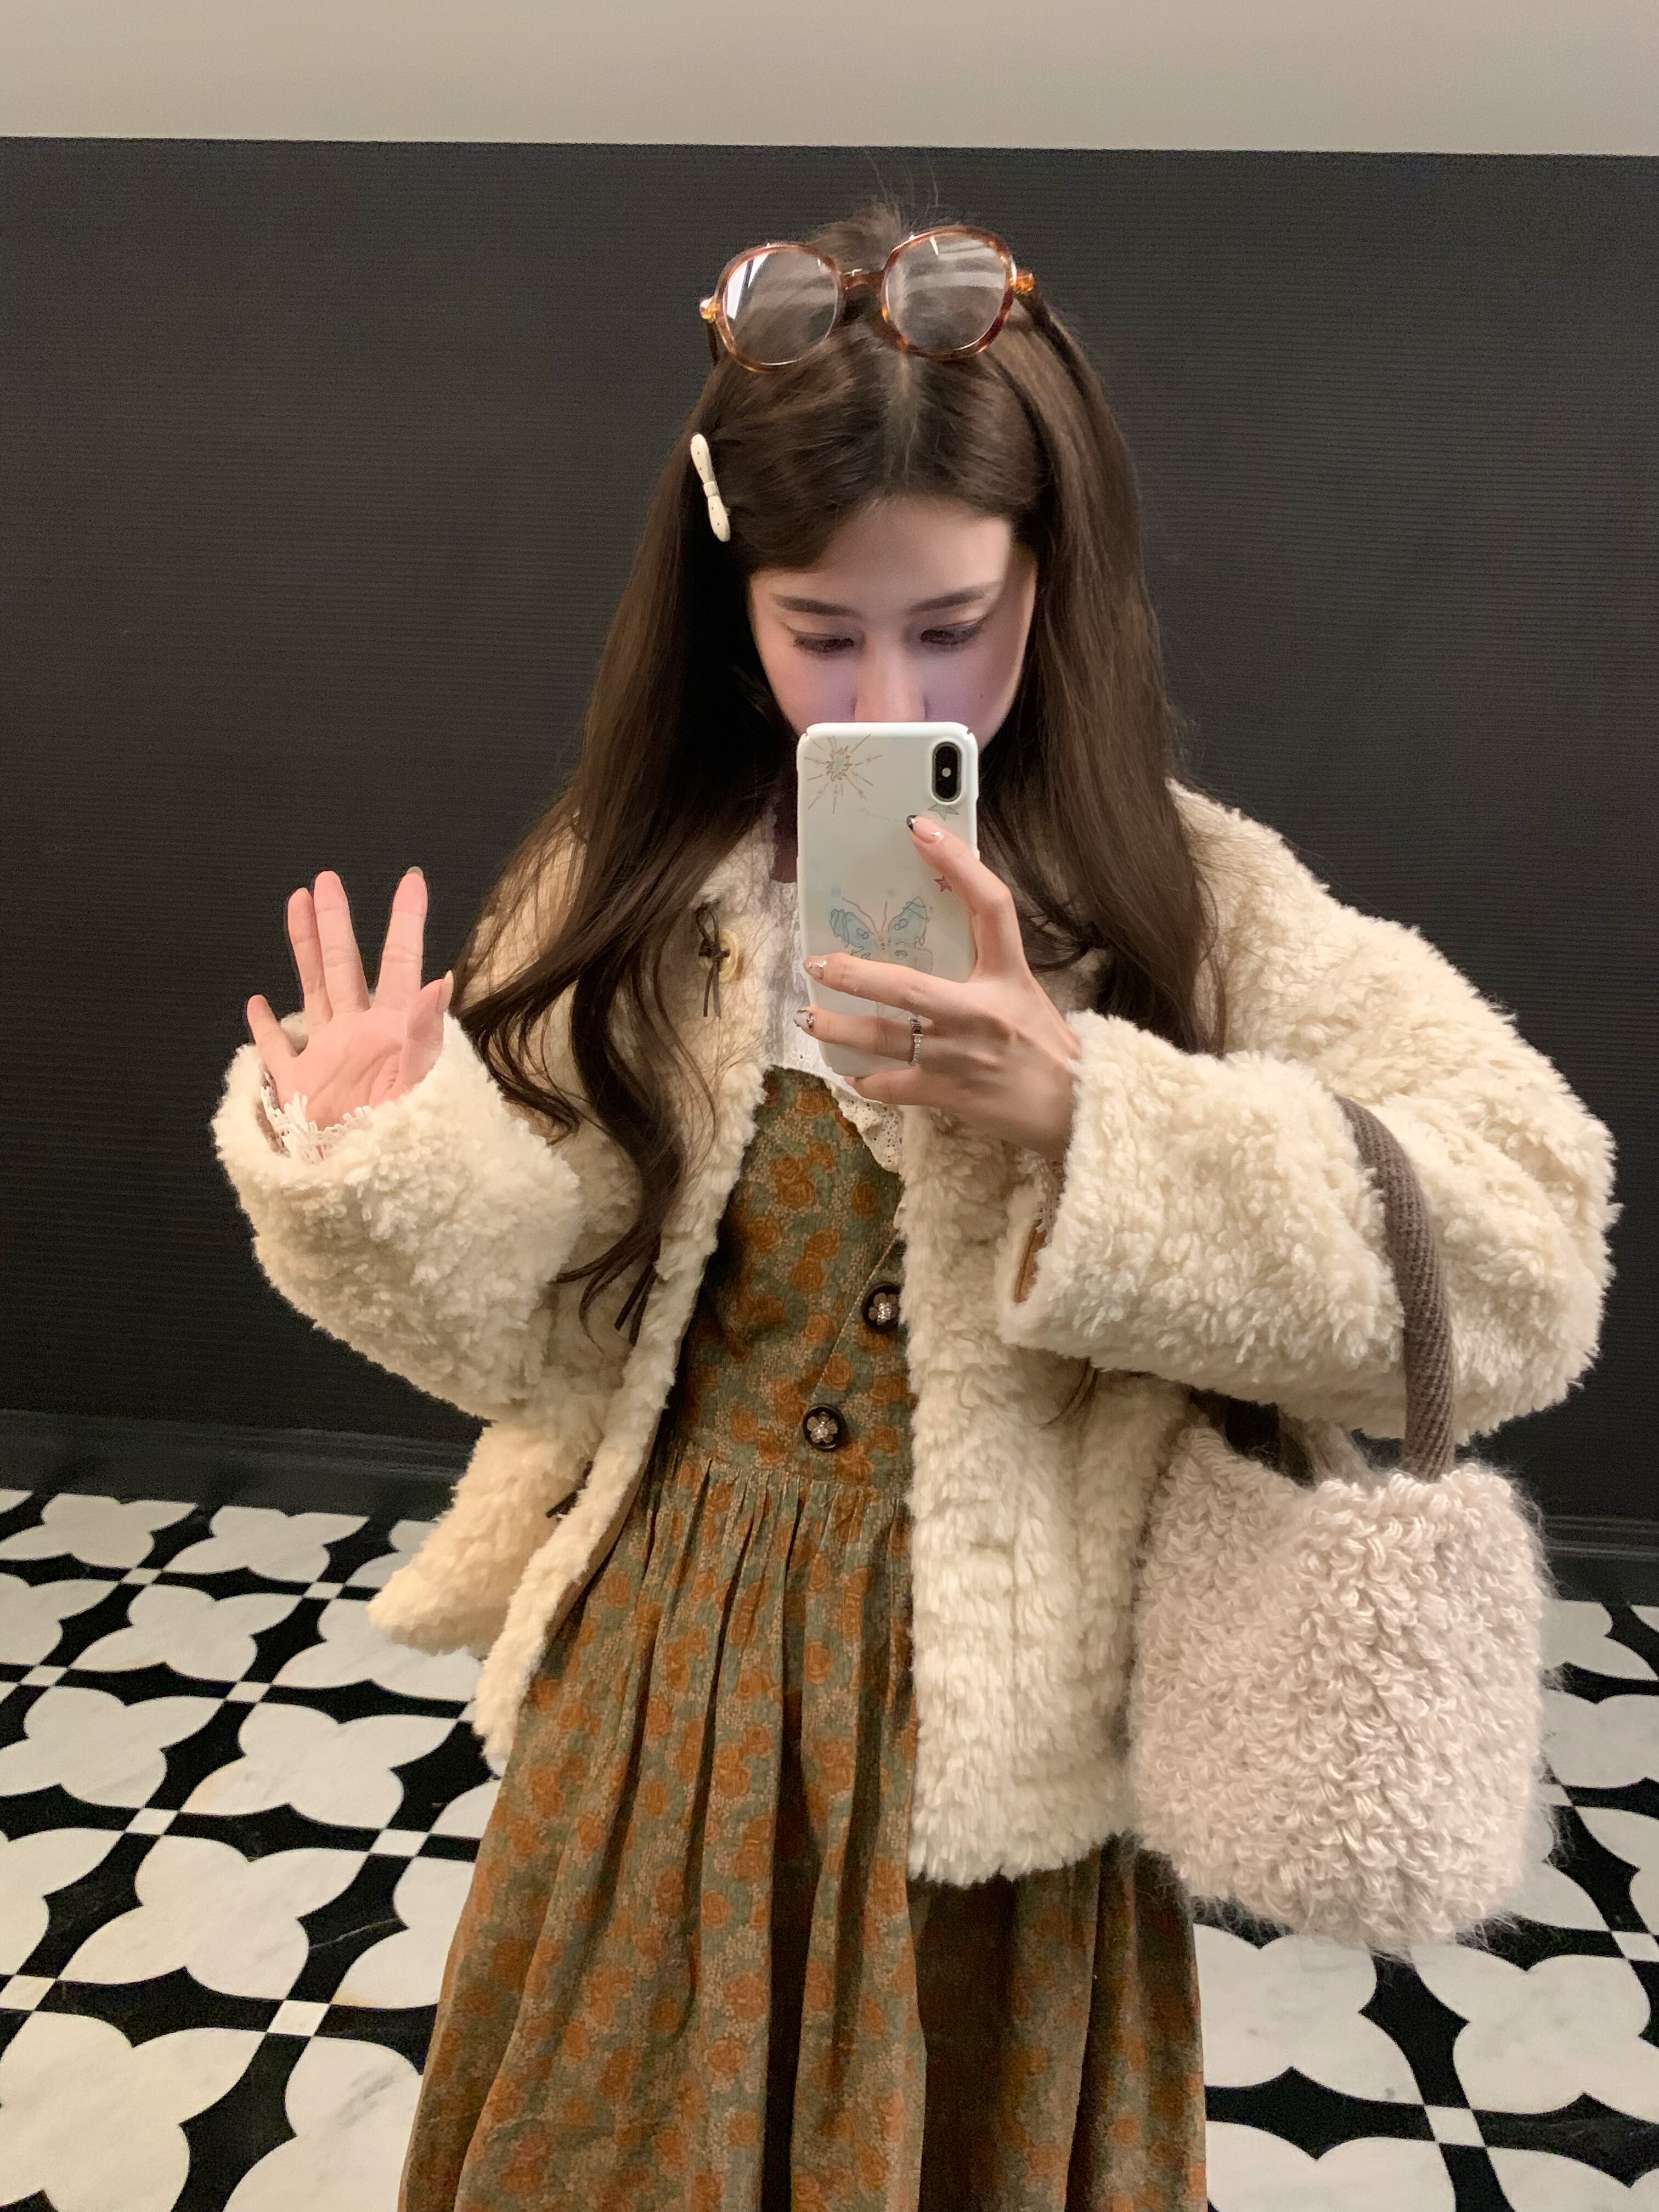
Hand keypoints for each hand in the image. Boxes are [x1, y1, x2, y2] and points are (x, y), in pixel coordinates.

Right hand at [245, 867, 451, 1126]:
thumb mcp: (420, 1084)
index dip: (405, 921)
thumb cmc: (404, 1140)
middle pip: (345, 965)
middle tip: (328, 878)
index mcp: (394, 1029)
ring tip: (296, 904)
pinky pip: (277, 1052)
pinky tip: (256, 1004)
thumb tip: (441, 980)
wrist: (372, 1188)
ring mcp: (328, 1057)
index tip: (411, 880)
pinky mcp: (301, 1088)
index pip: (400, 963)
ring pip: (311, 990)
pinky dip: (264, 1029)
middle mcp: (360, 1034)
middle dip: (337, 922)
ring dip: (303, 949)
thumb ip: (426, 1033)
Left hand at [800, 816, 1081, 1160]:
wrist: (1077, 1109)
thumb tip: (941, 929)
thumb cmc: (1046, 1048)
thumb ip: (985, 965)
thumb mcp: (1022, 992)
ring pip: (884, 1040)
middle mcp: (980, 1013)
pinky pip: (892, 1086)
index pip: (990, 905)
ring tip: (808, 1016)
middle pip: (907, 986)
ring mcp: (960, 1057)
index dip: (957, 862)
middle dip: (855, 975)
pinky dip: (867, 1081)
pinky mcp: (948, 1094)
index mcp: (1008, 975)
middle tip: (817, 962)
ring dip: (839, 1029)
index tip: (921, 828)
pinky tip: (852, 1073)